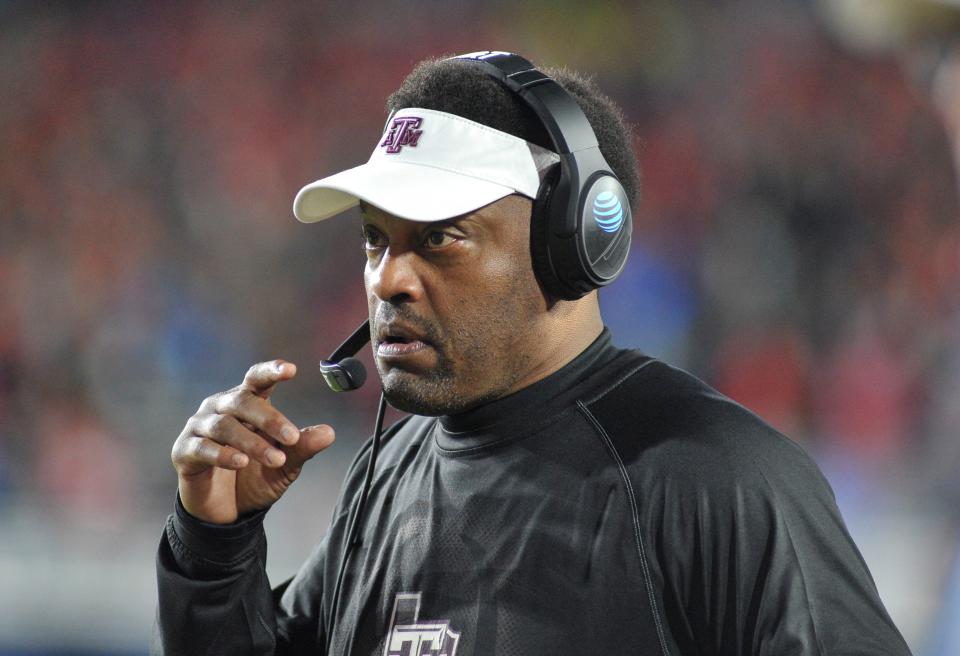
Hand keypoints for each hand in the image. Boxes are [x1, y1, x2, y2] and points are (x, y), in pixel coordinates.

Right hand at [171, 360, 334, 523]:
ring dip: (252, 443)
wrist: (227, 512)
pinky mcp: (184, 451)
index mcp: (246, 404)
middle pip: (242, 401)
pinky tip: (240, 462)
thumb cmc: (255, 477)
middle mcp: (221, 408)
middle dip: (270, 419)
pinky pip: (202, 448)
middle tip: (292, 437)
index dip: (271, 371)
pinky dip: (223, 454)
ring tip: (275, 459)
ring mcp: (200, 427)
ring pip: (224, 426)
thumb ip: (302, 447)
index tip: (290, 369)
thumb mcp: (284, 465)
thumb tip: (329, 433)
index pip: (256, 380)